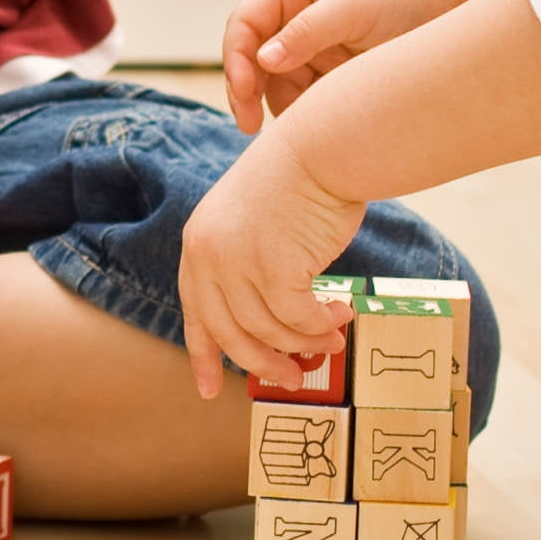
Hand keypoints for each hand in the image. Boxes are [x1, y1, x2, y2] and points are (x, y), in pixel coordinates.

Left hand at [173, 124, 372, 399]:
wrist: (320, 149)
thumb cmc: (297, 184)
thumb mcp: (251, 224)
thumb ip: (247, 268)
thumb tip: (271, 329)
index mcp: (198, 245)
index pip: (196, 313)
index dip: (203, 355)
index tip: (209, 390)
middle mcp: (209, 255)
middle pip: (229, 333)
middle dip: (263, 362)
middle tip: (292, 378)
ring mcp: (238, 262)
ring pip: (269, 329)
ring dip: (305, 341)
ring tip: (334, 339)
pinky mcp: (274, 268)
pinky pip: (299, 318)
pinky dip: (322, 324)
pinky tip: (344, 314)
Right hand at [224, 0, 519, 130]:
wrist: (468, 0)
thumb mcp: (357, 6)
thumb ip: (307, 32)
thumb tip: (263, 60)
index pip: (247, 21)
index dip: (236, 55)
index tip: (244, 92)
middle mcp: (304, 15)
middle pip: (256, 56)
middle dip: (248, 89)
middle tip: (250, 127)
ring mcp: (323, 45)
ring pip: (281, 82)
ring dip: (280, 105)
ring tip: (298, 131)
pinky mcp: (344, 71)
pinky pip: (312, 95)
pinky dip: (308, 113)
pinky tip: (319, 130)